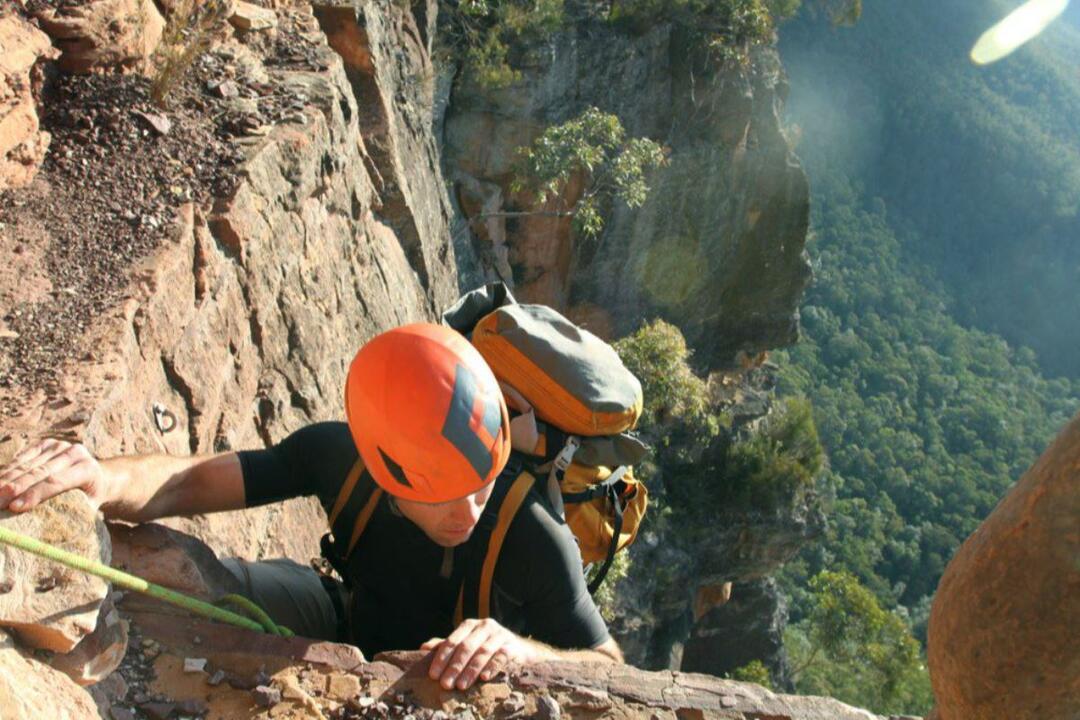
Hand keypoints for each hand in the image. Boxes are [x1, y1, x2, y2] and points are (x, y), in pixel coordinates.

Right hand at [0, 439, 106, 512]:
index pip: (56, 482)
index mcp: (88, 469)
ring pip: (27, 464)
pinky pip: (22, 458)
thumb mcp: (88, 508)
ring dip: (5, 480)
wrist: (97, 475)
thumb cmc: (89, 499)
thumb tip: (49, 532)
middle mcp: (74, 453)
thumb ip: (73, 514)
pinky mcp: (45, 444)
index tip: (15, 507)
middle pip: (39, 472)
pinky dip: (7, 470)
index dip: (34, 494)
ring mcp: (59, 446)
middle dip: (14, 489)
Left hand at [421, 618, 548, 690]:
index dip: (441, 658)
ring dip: (470, 670)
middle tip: (445, 684)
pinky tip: (484, 678)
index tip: (433, 675)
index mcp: (470, 625)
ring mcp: (500, 634)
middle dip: (454, 667)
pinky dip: (492, 667)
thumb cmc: (486, 648)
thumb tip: (422, 648)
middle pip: (466, 647)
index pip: (452, 641)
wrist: (519, 650)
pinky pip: (501, 656)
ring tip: (461, 686)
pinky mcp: (512, 645)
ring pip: (482, 652)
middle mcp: (484, 626)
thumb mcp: (466, 645)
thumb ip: (446, 646)